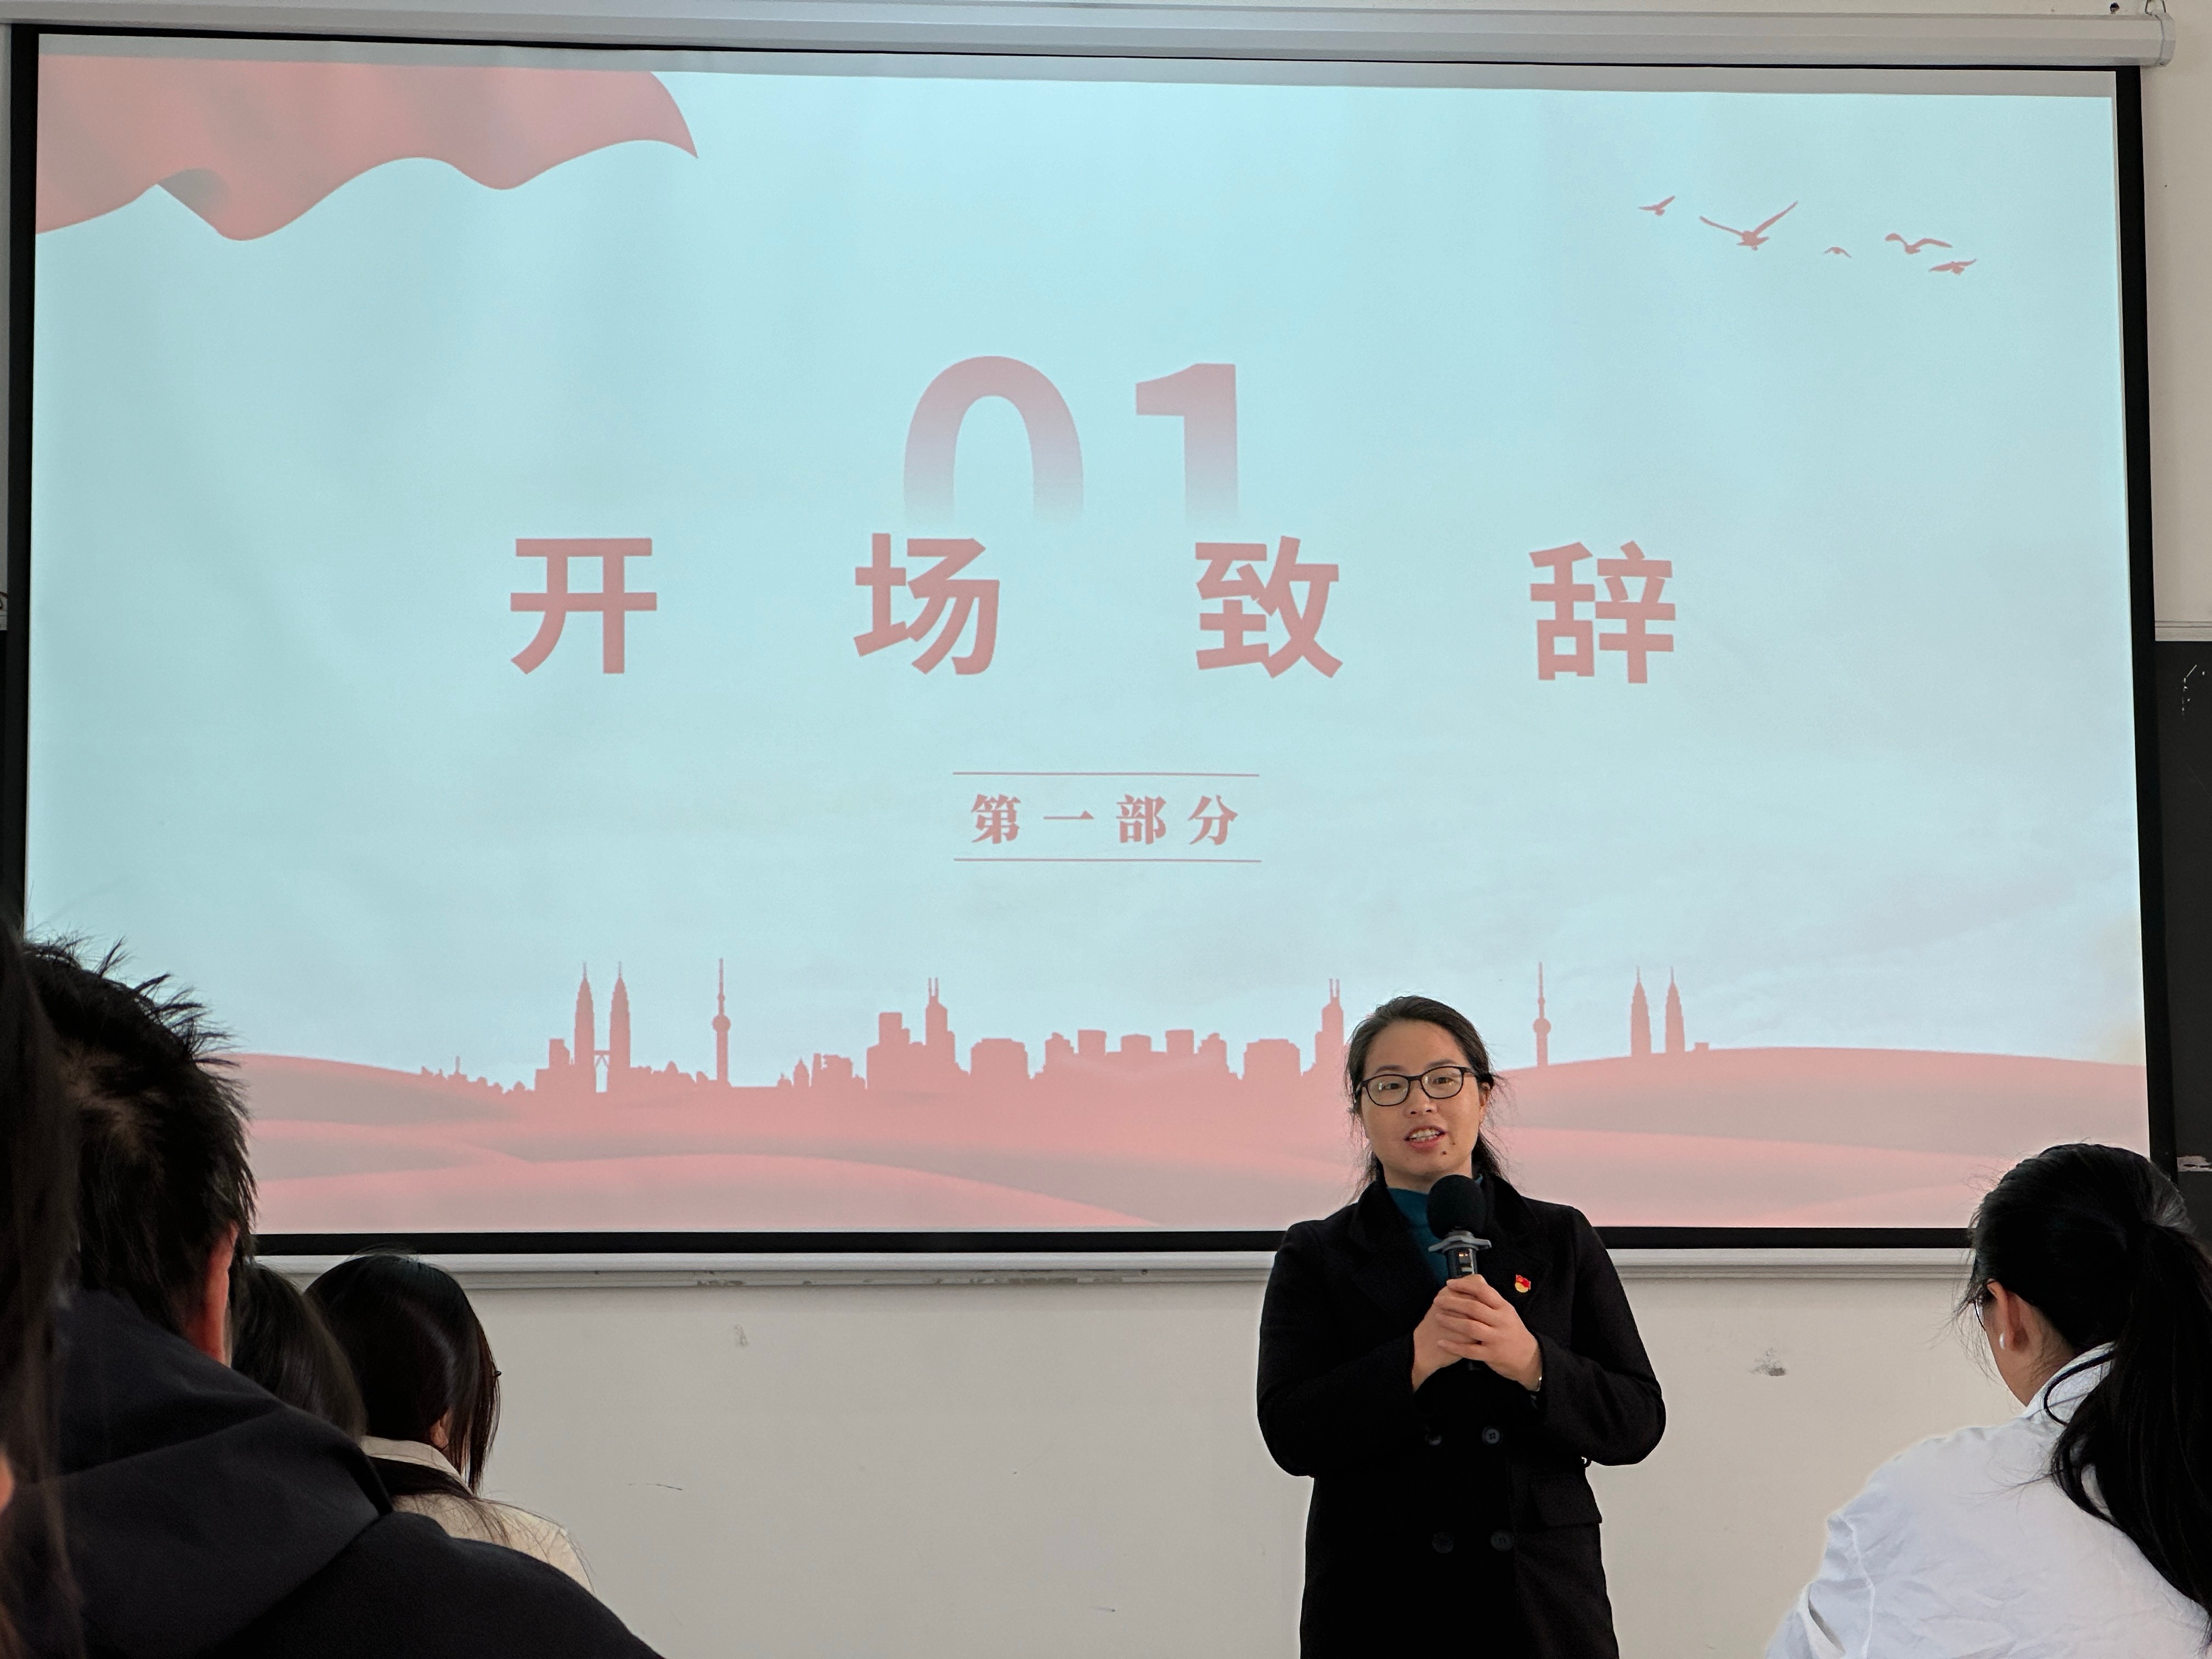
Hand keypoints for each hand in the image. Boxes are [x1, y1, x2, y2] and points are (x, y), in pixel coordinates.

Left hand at [1411, 1274, 1543, 1391]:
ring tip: (1437, 1317)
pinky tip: (1442, 1342)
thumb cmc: (1512, 1331)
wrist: (1529, 1358)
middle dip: (1453, 1302)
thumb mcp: (1506, 1312)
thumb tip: (1475, 1279)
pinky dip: (1454, 1346)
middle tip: (1438, 1300)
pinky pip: (1469, 1350)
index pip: (1484, 1290)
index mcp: (1504, 1307)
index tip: (1450, 1283)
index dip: (1465, 1285)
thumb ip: (1491, 1298)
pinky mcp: (1491, 1355)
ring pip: (1470, 1327)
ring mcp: (1496, 1338)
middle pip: (1474, 1308)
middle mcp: (1501, 1321)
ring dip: (1451, 1321)